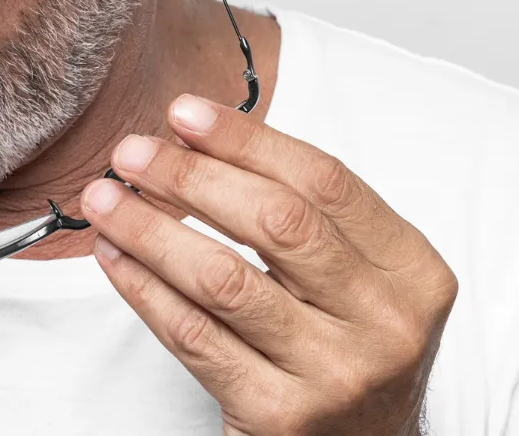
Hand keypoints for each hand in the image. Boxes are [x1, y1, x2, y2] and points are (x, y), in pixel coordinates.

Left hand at [80, 95, 456, 435]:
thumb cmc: (343, 350)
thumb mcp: (353, 278)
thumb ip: (299, 212)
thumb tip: (192, 135)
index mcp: (413, 272)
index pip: (324, 182)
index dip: (246, 140)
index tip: (183, 113)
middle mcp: (385, 323)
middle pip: (276, 223)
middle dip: (191, 177)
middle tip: (132, 152)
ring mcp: (335, 375)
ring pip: (224, 279)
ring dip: (151, 229)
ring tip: (105, 199)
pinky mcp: (279, 417)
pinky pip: (194, 337)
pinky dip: (143, 288)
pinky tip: (115, 256)